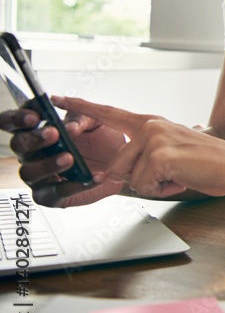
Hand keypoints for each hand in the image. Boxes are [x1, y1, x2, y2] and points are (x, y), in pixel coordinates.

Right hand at [0, 104, 125, 206]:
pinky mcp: (52, 196)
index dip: (17, 118)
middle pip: (19, 146)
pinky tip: (92, 177)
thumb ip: (81, 118)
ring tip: (70, 158)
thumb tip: (69, 127)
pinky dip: (73, 186)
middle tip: (53, 133)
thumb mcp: (95, 121)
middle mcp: (33, 154)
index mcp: (38, 131)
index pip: (14, 122)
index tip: (34, 116)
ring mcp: (40, 176)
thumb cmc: (102, 140)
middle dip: (34, 139)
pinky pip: (55, 193)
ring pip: (29, 172)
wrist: (122, 163)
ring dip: (48, 164)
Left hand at [58, 97, 224, 198]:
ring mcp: (154, 138)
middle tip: (169, 175)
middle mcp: (150, 126)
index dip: (82, 106)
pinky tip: (181, 178)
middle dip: (139, 179)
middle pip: (117, 163)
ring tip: (177, 175)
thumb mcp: (175, 152)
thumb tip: (129, 170)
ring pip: (129, 176)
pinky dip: (163, 189)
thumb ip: (149, 153)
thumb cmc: (211, 163)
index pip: (110, 113)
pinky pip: (144, 184)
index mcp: (152, 123)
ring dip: (152, 185)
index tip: (59, 98)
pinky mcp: (159, 155)